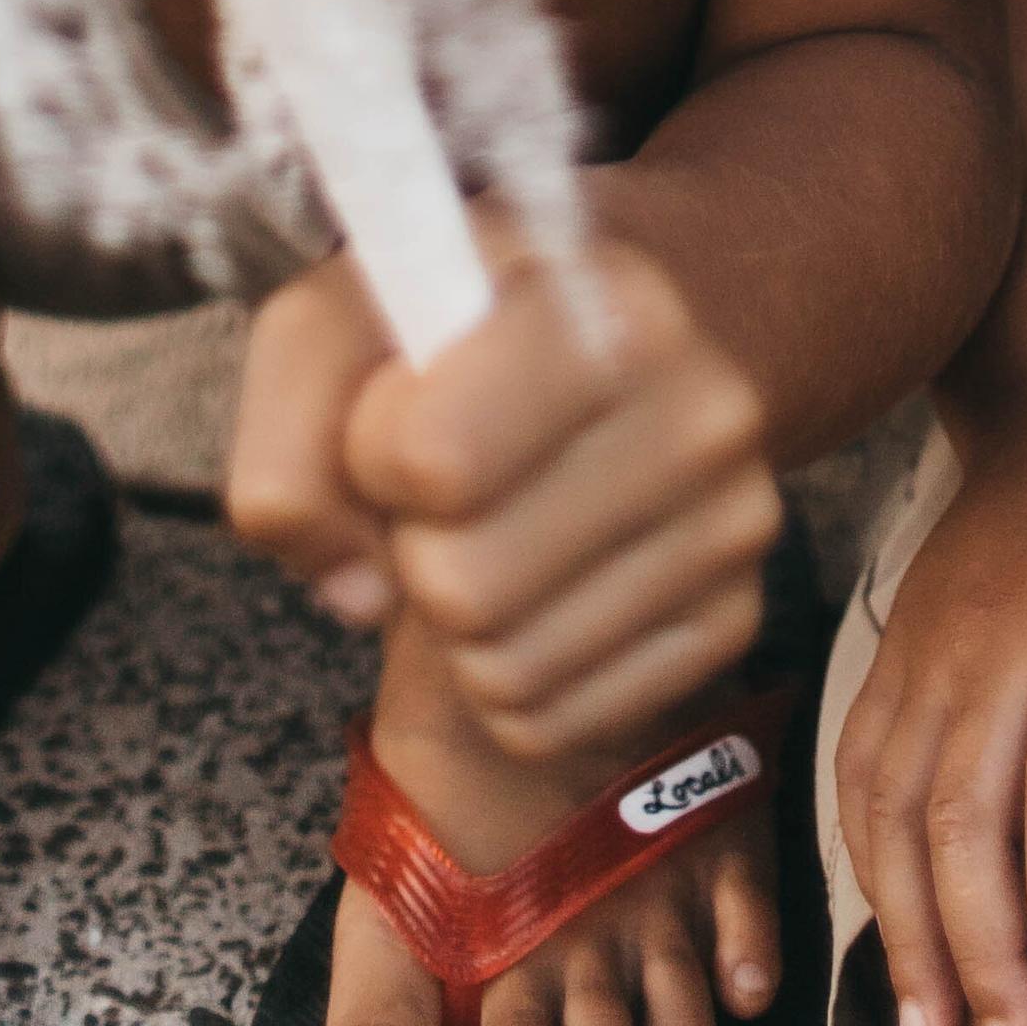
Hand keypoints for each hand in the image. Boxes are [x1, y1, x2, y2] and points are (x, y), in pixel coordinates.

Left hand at [230, 228, 780, 761]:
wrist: (639, 322)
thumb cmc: (465, 320)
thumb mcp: (343, 317)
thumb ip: (291, 434)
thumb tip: (350, 586)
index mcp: (601, 303)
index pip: (431, 459)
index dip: (374, 454)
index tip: (397, 410)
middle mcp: (697, 409)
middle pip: (463, 588)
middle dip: (415, 549)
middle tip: (446, 489)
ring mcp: (733, 520)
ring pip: (508, 674)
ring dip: (456, 625)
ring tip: (489, 528)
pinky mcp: (735, 615)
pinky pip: (558, 722)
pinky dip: (510, 680)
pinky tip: (531, 587)